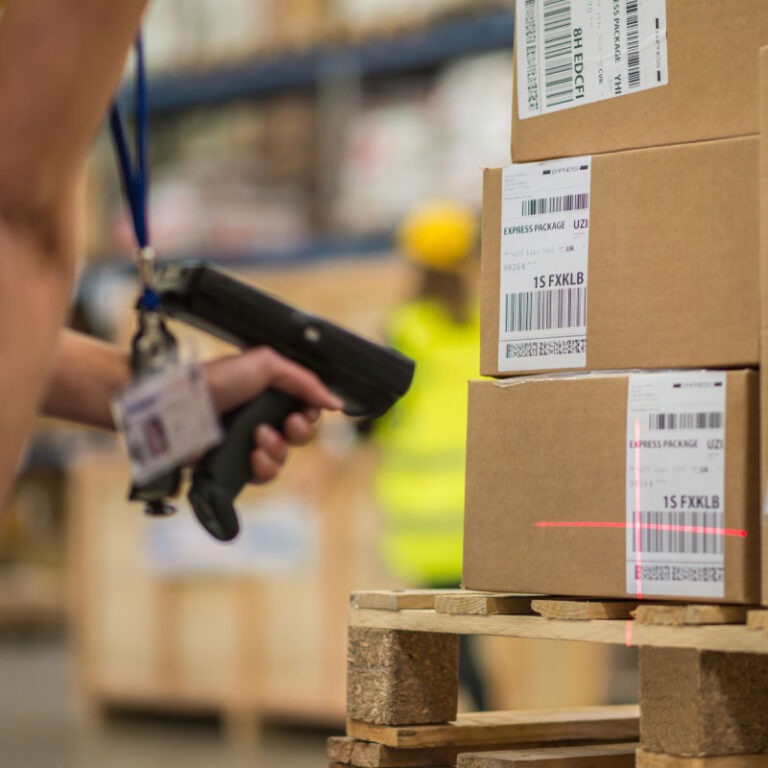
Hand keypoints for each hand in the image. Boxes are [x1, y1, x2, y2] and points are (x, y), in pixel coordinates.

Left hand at [202, 346, 343, 482]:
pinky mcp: (236, 465)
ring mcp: (248, 443)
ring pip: (284, 456)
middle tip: (286, 424)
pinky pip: (265, 475)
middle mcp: (260, 417)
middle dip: (299, 431)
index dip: (310, 414)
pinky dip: (264, 467)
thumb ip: (306, 381)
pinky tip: (252, 456)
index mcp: (268, 391)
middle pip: (300, 435)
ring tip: (258, 439)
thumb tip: (335, 401)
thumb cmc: (217, 381)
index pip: (304, 408)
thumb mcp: (267, 365)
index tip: (304, 412)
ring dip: (277, 448)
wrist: (181, 411)